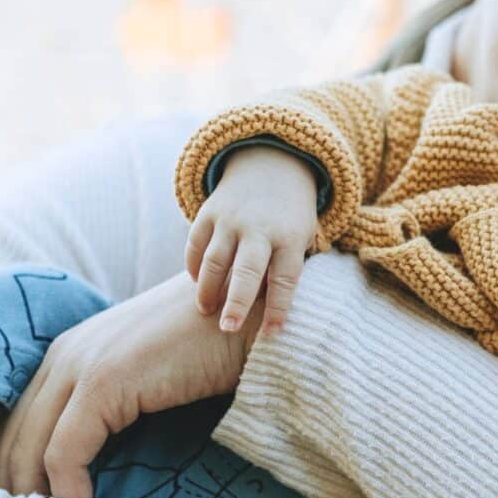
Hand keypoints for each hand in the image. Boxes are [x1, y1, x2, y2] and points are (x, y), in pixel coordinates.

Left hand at [0, 273, 256, 497]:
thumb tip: (112, 456)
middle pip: (13, 437)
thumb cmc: (217, 347)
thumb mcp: (154, 373)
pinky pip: (65, 455)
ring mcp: (81, 364)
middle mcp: (64, 353)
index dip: (13, 471)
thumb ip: (124, 399)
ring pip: (29, 451)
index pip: (18, 421)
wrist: (253, 313)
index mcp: (71, 350)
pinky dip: (71, 497)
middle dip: (13, 494)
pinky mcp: (103, 382)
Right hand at [185, 146, 318, 336]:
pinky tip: (196, 284)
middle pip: (246, 271)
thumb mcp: (304, 237)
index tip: (272, 333)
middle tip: (226, 328)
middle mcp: (259, 228)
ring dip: (207, 289)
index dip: (279, 308)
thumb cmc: (292, 217)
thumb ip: (290, 268)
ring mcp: (231, 219)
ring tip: (205, 311)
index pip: (285, 279)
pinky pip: (195, 244)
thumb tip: (276, 313)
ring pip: (214, 260)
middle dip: (236, 302)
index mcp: (290, 237)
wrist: (274, 164)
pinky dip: (193, 266)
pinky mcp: (209, 212)